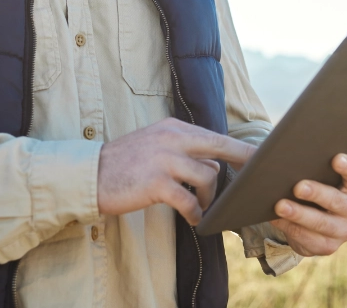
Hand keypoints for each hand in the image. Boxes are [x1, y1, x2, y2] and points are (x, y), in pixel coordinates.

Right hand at [97, 118, 255, 225]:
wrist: (88, 175)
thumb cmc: (124, 164)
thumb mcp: (155, 147)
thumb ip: (185, 152)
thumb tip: (216, 166)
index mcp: (173, 127)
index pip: (214, 135)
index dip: (238, 148)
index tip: (258, 156)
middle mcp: (171, 138)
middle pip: (220, 146)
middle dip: (244, 160)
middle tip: (258, 176)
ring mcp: (165, 159)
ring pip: (208, 176)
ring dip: (210, 198)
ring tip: (203, 209)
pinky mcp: (157, 183)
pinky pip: (189, 200)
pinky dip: (196, 213)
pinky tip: (194, 219)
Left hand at [270, 153, 346, 256]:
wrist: (319, 217)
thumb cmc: (321, 184)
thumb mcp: (324, 174)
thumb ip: (317, 164)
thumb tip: (287, 154)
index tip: (336, 158)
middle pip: (337, 201)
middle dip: (316, 193)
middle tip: (298, 187)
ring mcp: (344, 231)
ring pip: (321, 223)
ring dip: (299, 214)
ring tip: (280, 205)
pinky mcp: (328, 246)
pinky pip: (307, 238)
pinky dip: (290, 227)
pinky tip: (277, 218)